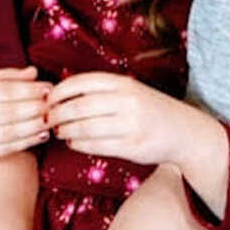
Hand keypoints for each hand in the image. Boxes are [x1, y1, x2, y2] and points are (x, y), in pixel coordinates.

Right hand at [0, 66, 50, 184]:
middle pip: (10, 112)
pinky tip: (41, 134)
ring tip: (51, 119)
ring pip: (10, 132)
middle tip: (54, 104)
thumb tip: (34, 72)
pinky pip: (6, 148)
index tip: (48, 88)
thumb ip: (5, 76)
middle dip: (36, 108)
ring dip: (35, 126)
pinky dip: (26, 142)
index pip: (5, 91)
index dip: (29, 90)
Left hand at [46, 71, 190, 166]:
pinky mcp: (132, 147)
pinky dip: (78, 145)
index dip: (59, 92)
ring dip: (66, 131)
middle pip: (79, 107)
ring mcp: (130, 124)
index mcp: (122, 82)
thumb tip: (60, 93)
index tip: (48, 99)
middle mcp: (126, 101)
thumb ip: (101, 89)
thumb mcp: (128, 89)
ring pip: (85, 129)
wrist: (182, 130)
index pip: (81, 83)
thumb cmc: (147, 108)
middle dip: (57, 114)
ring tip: (59, 131)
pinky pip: (96, 146)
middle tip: (47, 119)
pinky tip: (73, 143)